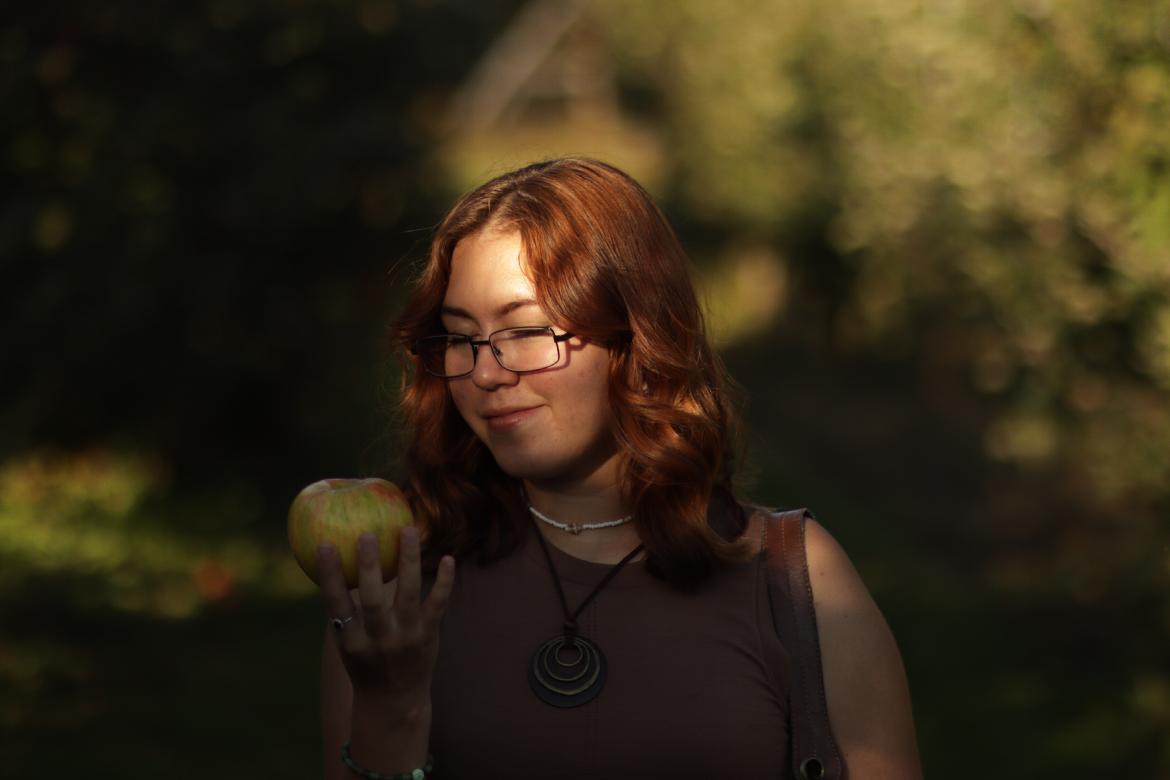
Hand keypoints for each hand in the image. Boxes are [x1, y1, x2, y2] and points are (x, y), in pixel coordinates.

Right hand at [317, 526, 455, 703]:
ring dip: (409, 561)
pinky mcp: (429, 635)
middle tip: (367, 534)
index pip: (336, 605)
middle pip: (372, 600)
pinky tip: (448, 558)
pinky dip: (444, 582)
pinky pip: (438, 604)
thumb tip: (336, 563)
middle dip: (369, 567)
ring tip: (408, 531)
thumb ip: (344, 610)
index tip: (326, 545)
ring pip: (408, 595)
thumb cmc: (365, 662)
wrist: (394, 701)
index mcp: (351, 641)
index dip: (330, 575)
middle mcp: (378, 640)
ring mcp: (406, 638)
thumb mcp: (347, 643)